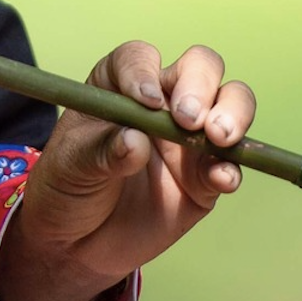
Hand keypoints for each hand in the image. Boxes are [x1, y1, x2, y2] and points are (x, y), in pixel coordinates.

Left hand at [0, 41, 256, 300]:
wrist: (76, 241)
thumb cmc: (68, 186)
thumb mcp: (72, 166)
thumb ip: (103, 151)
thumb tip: (135, 141)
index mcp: (120, 85)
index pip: (140, 59)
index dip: (145, 72)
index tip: (145, 100)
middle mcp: (161, 102)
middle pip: (199, 68)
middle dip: (201, 85)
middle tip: (188, 118)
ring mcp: (188, 139)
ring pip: (230, 104)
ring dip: (233, 113)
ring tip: (218, 137)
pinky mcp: (204, 179)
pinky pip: (229, 165)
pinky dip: (231, 167)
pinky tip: (221, 179)